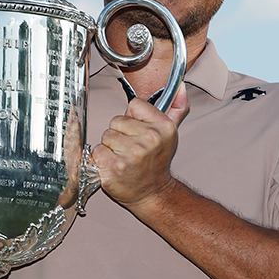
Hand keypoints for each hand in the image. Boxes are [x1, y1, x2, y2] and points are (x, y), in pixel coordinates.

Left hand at [91, 83, 189, 208]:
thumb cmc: (157, 162)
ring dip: (110, 147)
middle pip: (116, 120)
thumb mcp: (170, 133)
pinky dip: (101, 159)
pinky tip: (114, 166)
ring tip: (123, 158)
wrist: (153, 193)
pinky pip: (97, 151)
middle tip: (130, 148)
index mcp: (163, 127)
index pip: (134, 105)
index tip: (139, 132)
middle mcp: (149, 139)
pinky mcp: (114, 167)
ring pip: (106, 136)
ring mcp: (131, 154)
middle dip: (120, 133)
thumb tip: (181, 86)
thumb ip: (176, 107)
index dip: (133, 118)